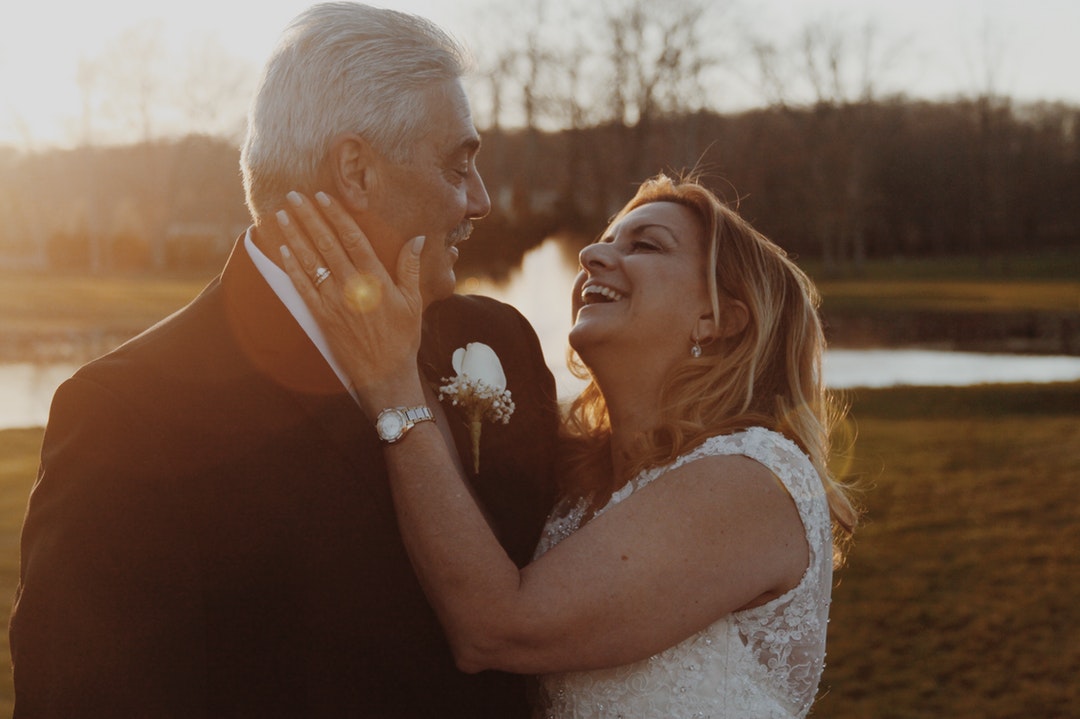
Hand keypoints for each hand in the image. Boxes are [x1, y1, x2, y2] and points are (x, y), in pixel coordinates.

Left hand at [276, 191, 426, 411]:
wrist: (385, 376)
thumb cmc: (403, 338)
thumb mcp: (414, 301)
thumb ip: (411, 268)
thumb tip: (418, 239)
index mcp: (376, 280)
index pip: (353, 239)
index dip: (337, 216)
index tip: (323, 196)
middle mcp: (352, 287)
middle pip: (327, 244)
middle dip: (309, 217)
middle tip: (294, 195)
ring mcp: (334, 302)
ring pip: (311, 261)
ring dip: (295, 236)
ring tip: (283, 214)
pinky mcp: (321, 318)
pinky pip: (302, 288)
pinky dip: (291, 267)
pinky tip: (282, 250)